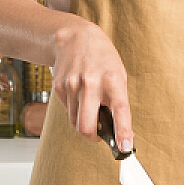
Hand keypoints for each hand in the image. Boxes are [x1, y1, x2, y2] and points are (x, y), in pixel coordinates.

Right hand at [50, 18, 132, 148]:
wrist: (74, 37)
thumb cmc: (102, 58)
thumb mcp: (118, 75)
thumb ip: (118, 102)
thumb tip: (122, 133)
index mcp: (112, 80)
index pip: (119, 110)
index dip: (122, 131)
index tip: (125, 148)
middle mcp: (90, 83)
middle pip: (86, 127)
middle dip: (93, 138)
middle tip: (99, 135)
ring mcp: (72, 85)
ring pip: (75, 123)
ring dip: (84, 122)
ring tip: (89, 105)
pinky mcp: (58, 87)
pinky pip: (67, 112)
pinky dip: (75, 110)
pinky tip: (78, 94)